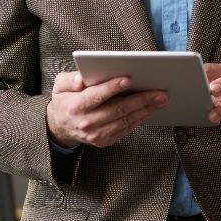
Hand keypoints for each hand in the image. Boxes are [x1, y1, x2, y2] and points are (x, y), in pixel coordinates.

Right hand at [46, 70, 167, 148]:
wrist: (60, 127)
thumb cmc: (65, 101)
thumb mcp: (59, 86)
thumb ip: (69, 79)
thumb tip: (81, 79)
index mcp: (75, 106)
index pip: (97, 96)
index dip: (113, 87)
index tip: (129, 79)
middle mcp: (86, 123)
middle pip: (118, 110)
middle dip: (141, 100)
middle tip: (159, 92)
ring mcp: (96, 135)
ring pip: (125, 121)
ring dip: (145, 110)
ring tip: (160, 100)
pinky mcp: (104, 141)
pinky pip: (126, 129)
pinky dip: (139, 119)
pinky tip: (149, 110)